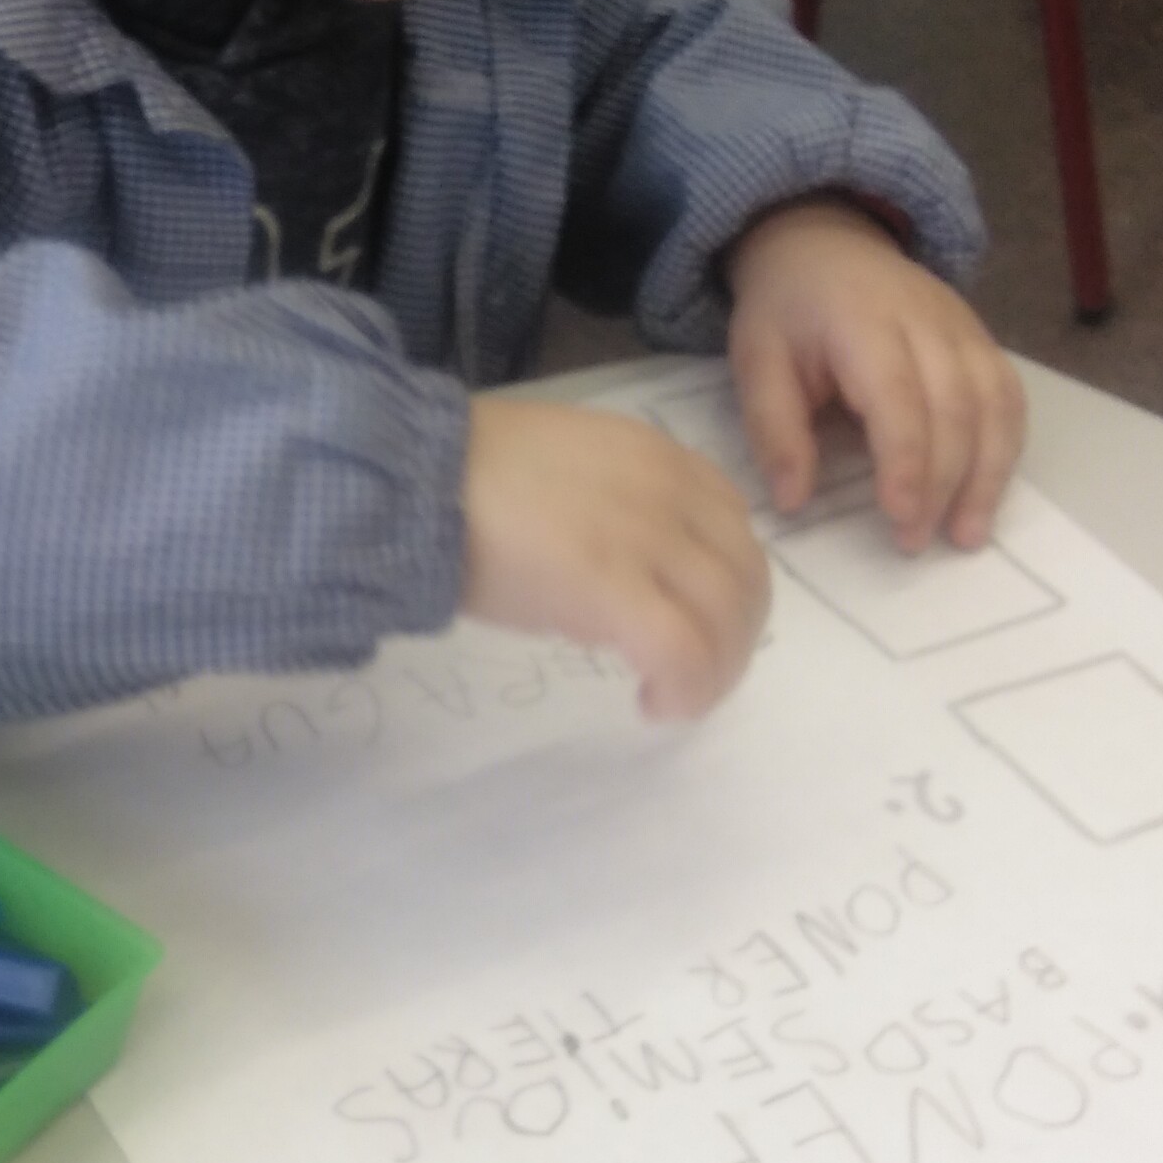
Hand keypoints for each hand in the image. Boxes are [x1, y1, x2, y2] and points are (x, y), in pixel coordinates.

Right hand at [459, 397, 769, 721]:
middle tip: (693, 675)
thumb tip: (623, 572)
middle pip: (746, 577)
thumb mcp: (567, 470)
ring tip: (673, 697)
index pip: (733, 525)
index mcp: (657, 457)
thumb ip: (615, 505)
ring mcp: (646, 540)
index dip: (727, 584)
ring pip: (727, 619)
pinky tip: (653, 704)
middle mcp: (668, 492)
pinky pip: (684, 651)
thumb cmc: (466, 478)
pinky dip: (686, 689)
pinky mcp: (615, 590)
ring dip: (714, 672)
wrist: (416, 478)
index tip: (694, 621)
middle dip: (733, 638)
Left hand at [725, 201, 1025, 550]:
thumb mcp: (756, 361)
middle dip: (942, 483)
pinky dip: (1006, 447)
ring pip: (995, 404)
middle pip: (956, 408)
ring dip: (988, 475)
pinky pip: (1009, 396)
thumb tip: (793, 502)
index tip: (900, 518)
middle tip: (917, 542)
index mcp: (863, 322)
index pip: (899, 398)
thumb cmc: (786, 312)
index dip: (906, 462)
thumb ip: (775, 429)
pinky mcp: (981, 340)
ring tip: (966, 534)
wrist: (825, 243)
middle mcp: (927, 321)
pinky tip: (988, 491)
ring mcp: (963, 328)